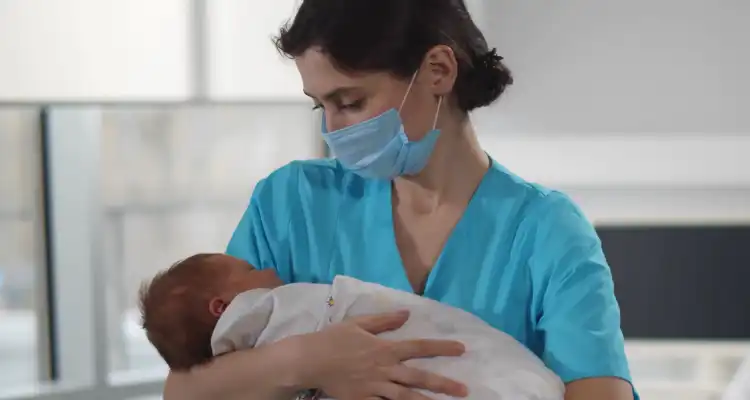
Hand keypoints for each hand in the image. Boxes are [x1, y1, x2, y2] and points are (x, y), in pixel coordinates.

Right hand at [298, 310, 467, 399]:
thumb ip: (384, 321)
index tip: (461, 349)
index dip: (441, 347)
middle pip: (419, 377)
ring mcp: (375, 387)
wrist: (309, 360)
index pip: (419, 347)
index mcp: (385, 349)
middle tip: (463, 390)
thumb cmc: (333, 339)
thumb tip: (407, 314)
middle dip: (443, 384)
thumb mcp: (358, 324)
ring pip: (406, 398)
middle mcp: (384, 369)